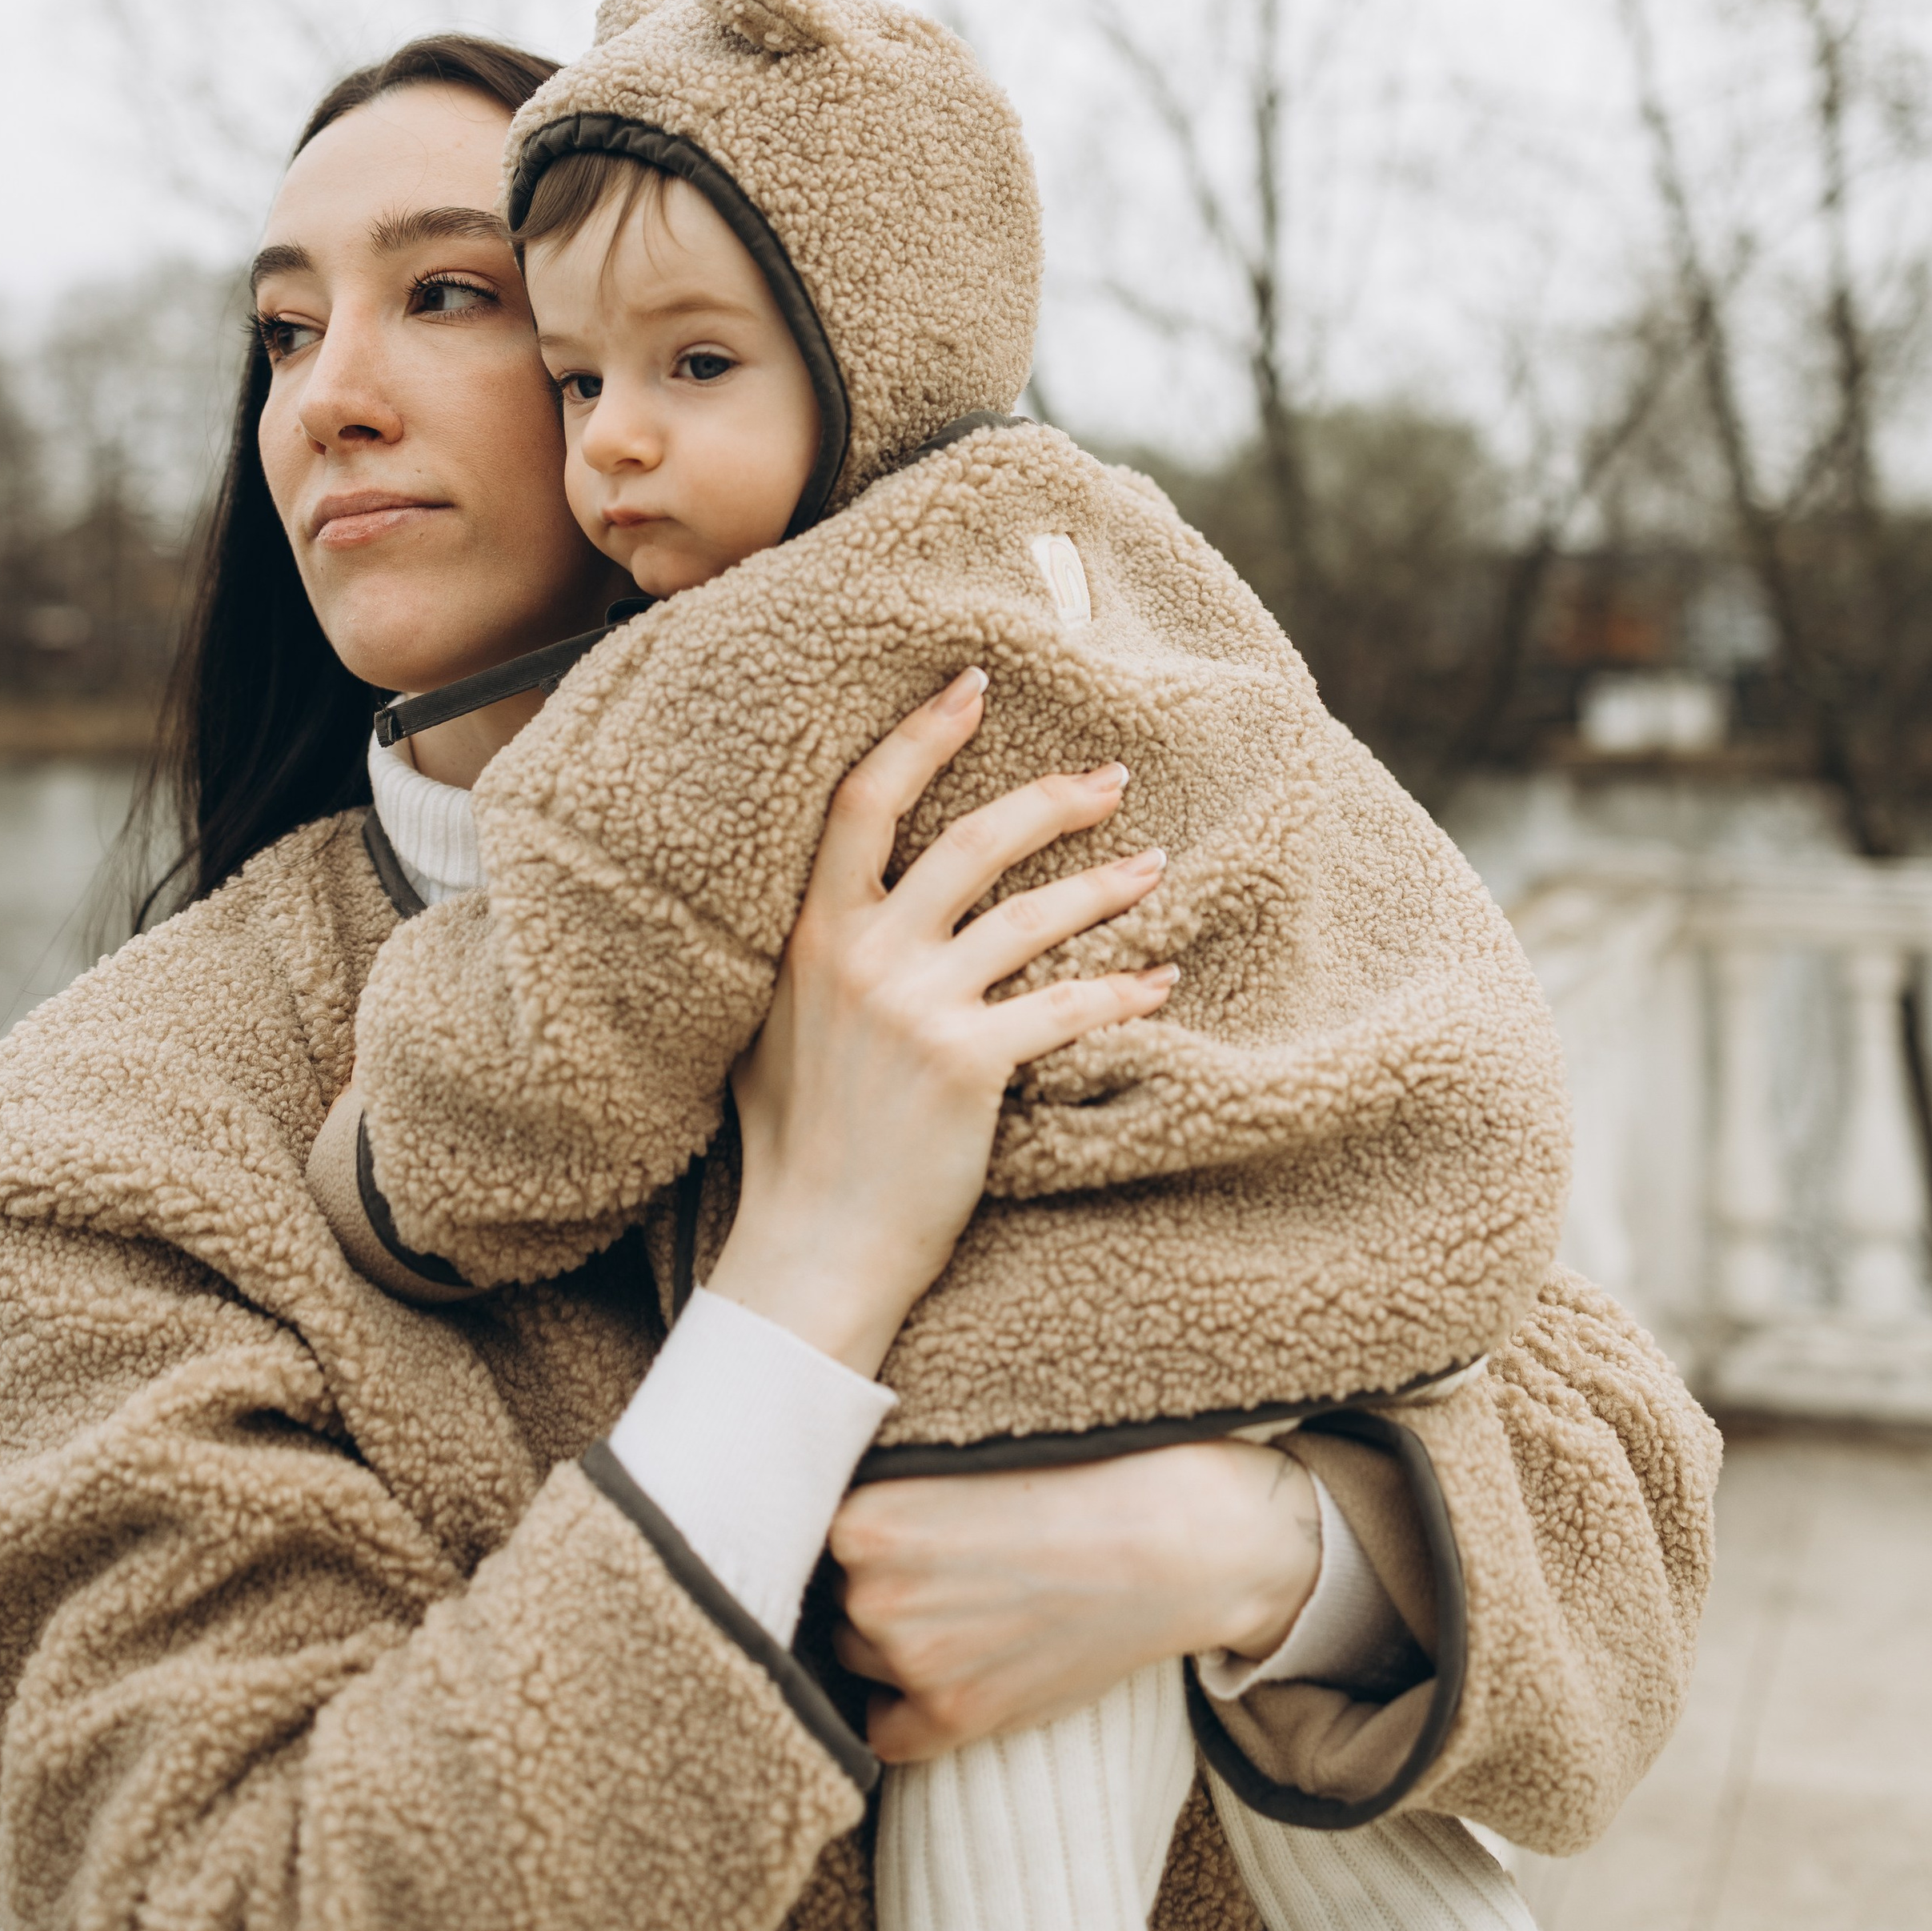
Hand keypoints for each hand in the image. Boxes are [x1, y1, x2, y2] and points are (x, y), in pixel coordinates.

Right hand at [705, 668, 1174, 1377]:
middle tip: (1109, 775)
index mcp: (812, 933)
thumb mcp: (771, 1024)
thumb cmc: (793, 1141)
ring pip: (1030, 918)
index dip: (921, 734)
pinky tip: (1161, 983)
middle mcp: (863, 955)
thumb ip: (809, 953)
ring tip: (1156, 865)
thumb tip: (837, 900)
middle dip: (1047, 798)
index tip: (974, 683)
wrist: (811, 1247)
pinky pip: (1064, 1009)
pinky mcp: (968, 1067)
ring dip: (1103, 886)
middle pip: (969, 840)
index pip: (863, 802)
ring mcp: (916, 1008)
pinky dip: (1121, 992)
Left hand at [829, 1438, 1323, 1759]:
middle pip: (833, 1595)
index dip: (853, 1525)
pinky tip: (948, 1669)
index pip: (812, 1530)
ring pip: (857, 1657)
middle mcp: (872, 1592)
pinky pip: (884, 1735)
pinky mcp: (956, 1718)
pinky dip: (904, 1711)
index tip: (889, 1518)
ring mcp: (914, 1662)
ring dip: (890, 1641)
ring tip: (959, 1601)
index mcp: (864, 1514)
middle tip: (938, 1557)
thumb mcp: (965, 1448)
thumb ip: (887, 1482)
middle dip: (873, 1580)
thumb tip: (825, 1503)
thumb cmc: (1078, 1474)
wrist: (1171, 1540)